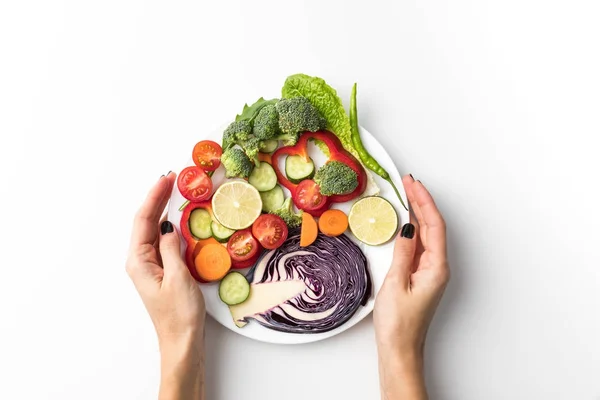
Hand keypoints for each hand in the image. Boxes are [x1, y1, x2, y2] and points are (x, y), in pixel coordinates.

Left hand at [126, 172, 205, 399]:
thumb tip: (170, 226)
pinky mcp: (162, 271)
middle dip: (158, 199)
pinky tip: (181, 219)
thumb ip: (172, 248)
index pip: (144, 220)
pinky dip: (171, 226)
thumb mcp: (178, 277)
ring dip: (164, 210)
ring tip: (177, 192)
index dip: (154, 197)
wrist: (182, 342)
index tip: (166, 179)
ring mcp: (151, 266)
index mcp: (139, 261)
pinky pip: (164, 241)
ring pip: (155, 230)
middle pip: (147, 222)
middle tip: (173, 178)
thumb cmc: (179, 314)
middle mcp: (141, 261)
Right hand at [373, 175, 449, 398]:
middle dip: (421, 202)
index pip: (433, 225)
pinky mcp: (421, 276)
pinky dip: (413, 228)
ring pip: (427, 234)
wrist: (400, 350)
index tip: (413, 184)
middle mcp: (437, 267)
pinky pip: (420, 245)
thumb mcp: (396, 283)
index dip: (424, 201)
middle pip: (432, 226)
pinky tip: (406, 221)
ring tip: (407, 194)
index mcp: (436, 267)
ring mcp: (430, 271)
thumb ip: (403, 252)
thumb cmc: (398, 324)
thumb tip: (408, 226)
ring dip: (418, 213)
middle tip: (408, 182)